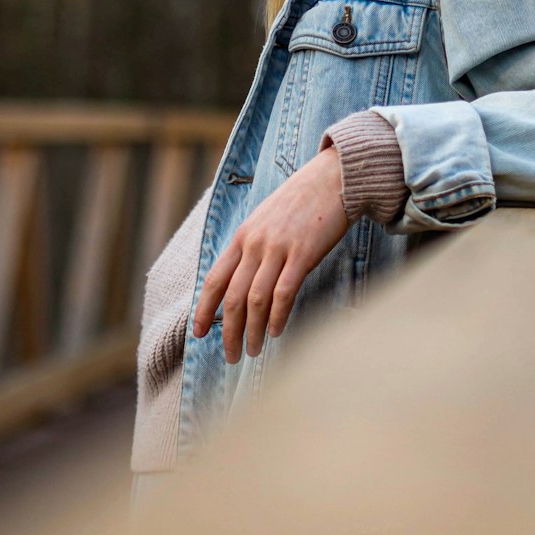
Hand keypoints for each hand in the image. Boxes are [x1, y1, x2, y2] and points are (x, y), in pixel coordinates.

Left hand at [192, 147, 349, 362]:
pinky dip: (277, 316)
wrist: (334, 178)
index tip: (200, 333)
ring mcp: (277, 248)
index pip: (213, 279)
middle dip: (228, 331)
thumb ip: (253, 247)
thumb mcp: (266, 220)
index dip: (203, 309)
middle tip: (231, 356)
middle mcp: (254, 243)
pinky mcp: (302, 253)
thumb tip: (243, 281)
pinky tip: (276, 332)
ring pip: (255, 299)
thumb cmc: (302, 201)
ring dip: (252, 331)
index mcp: (242, 236)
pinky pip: (284, 292)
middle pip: (232, 297)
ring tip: (253, 351)